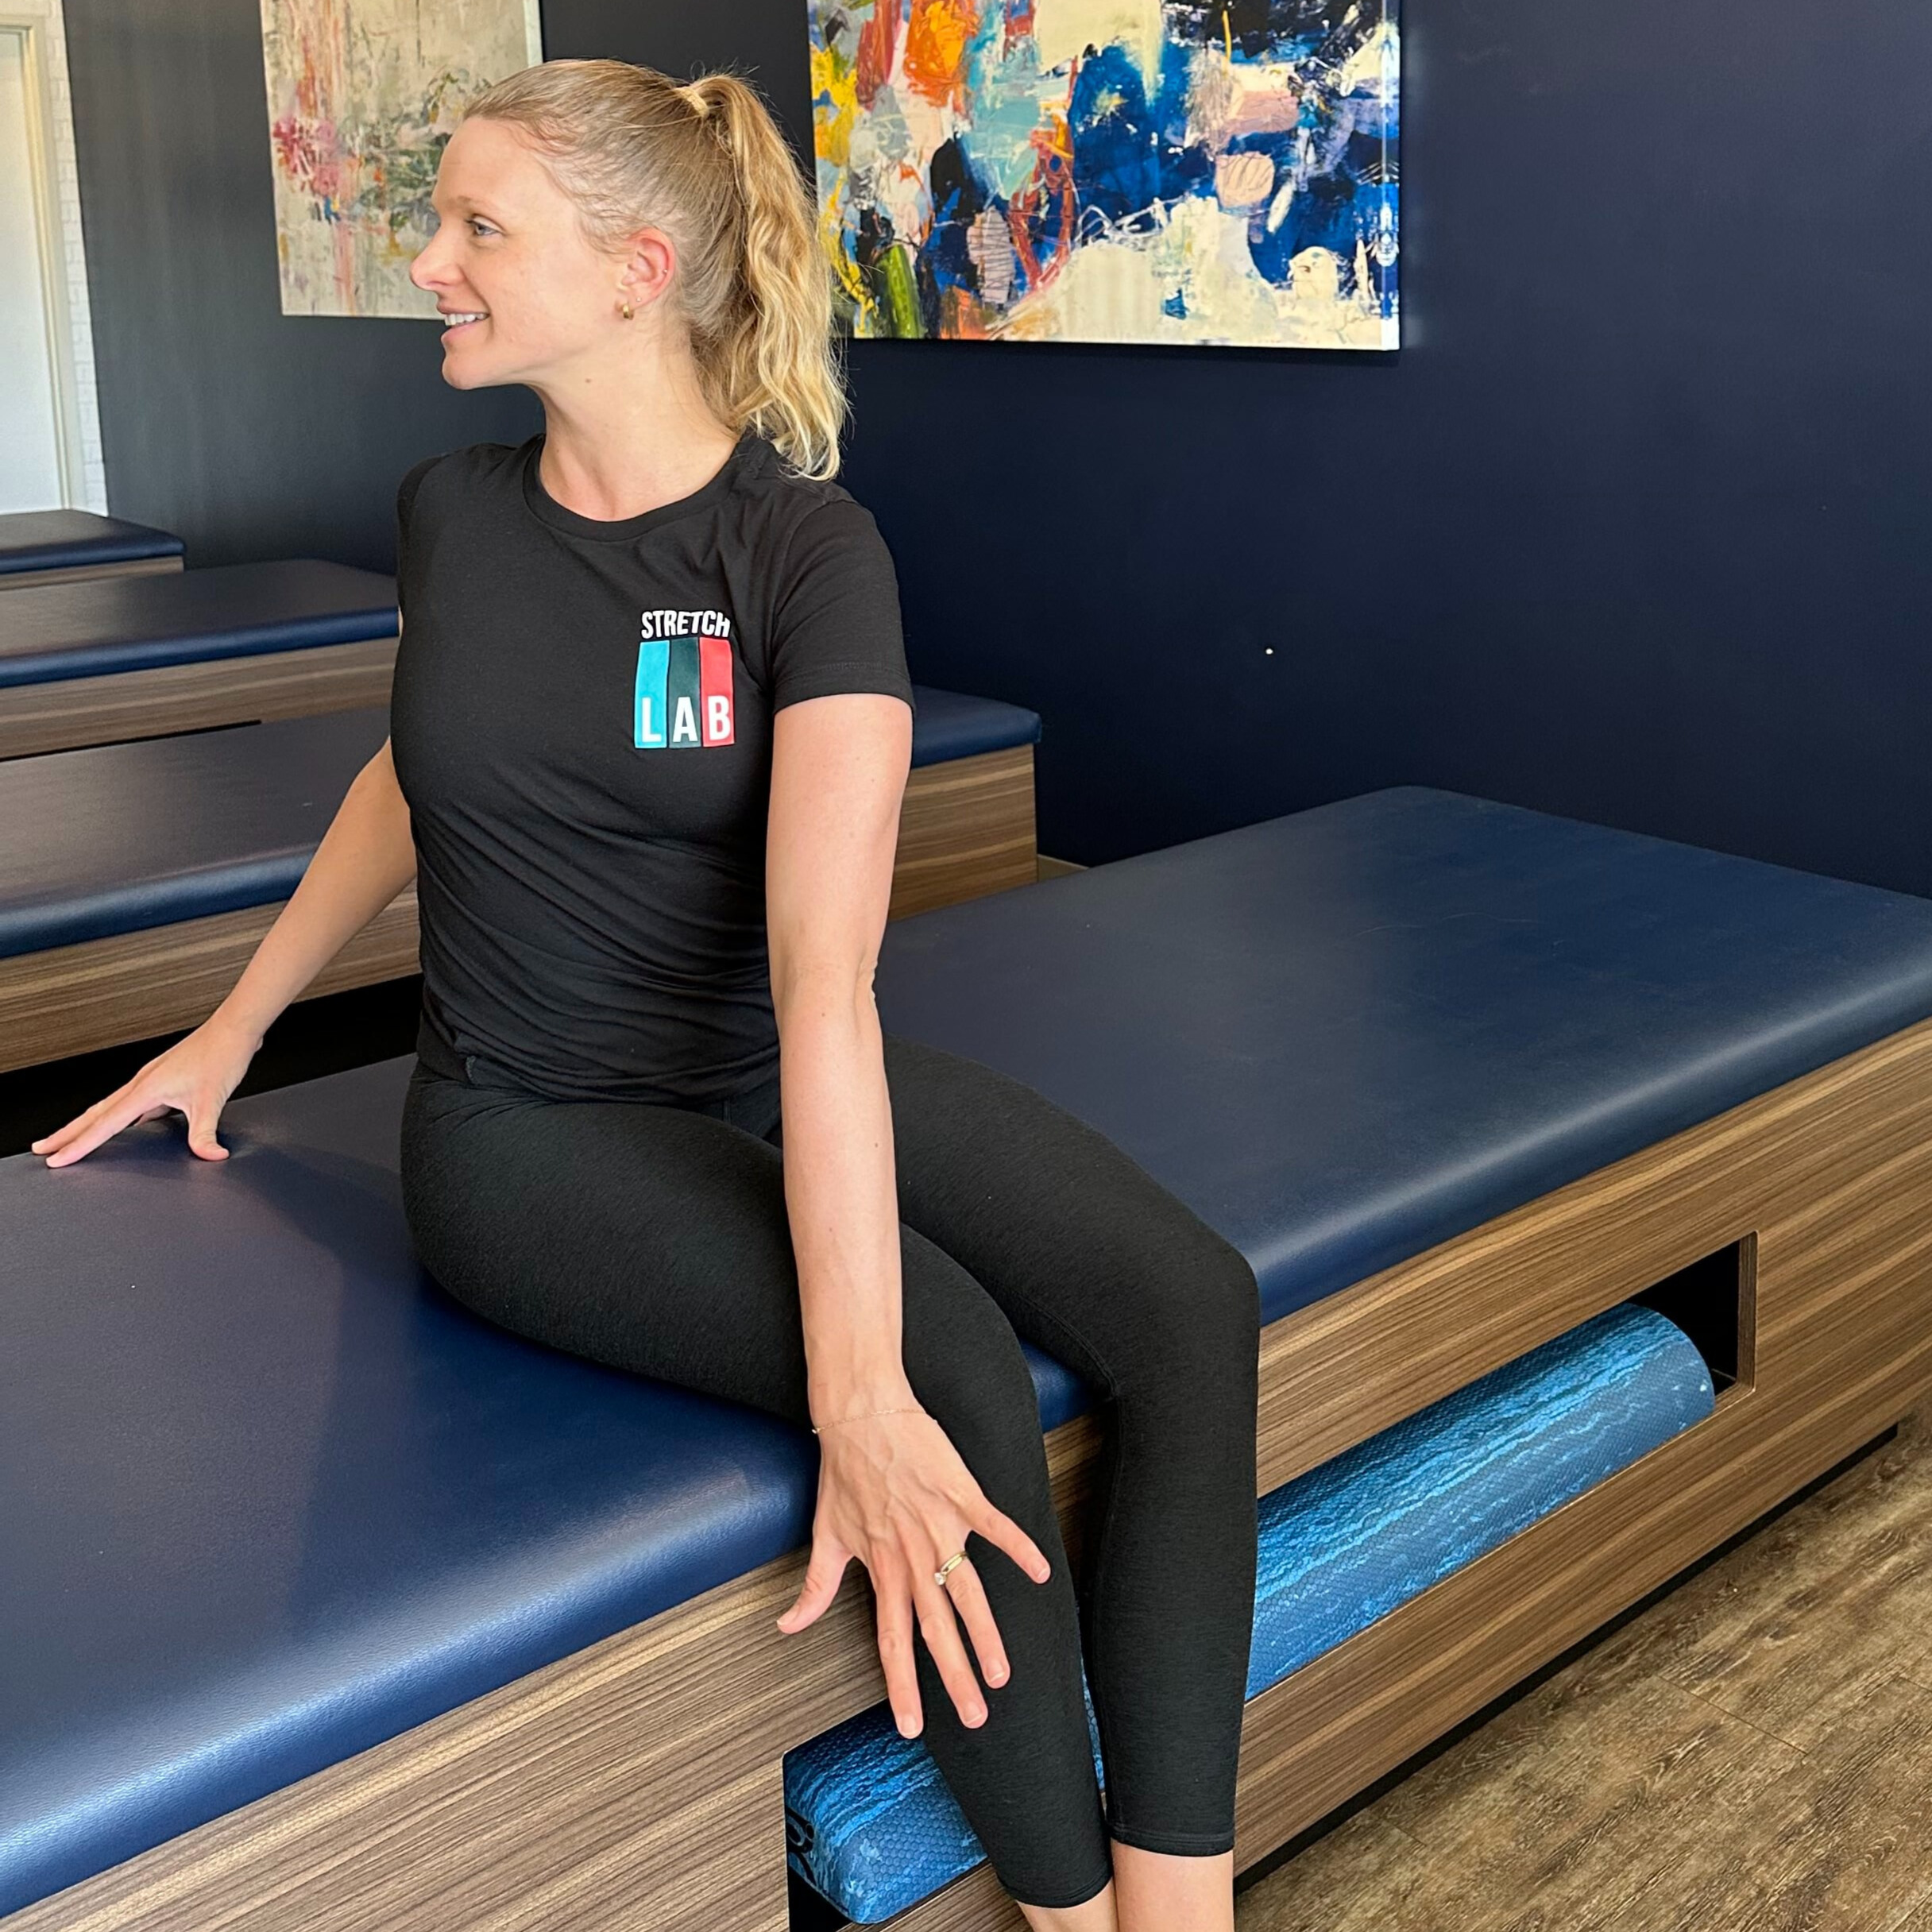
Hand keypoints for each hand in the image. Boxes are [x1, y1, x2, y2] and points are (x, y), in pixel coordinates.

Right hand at [31, 1013, 261, 1167]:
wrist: (234, 1029)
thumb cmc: (221, 1054)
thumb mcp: (213, 1100)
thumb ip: (205, 1132)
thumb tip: (209, 1155)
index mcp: (145, 1088)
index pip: (103, 1124)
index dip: (79, 1145)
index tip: (57, 1160)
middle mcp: (142, 1082)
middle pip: (95, 1113)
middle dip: (67, 1133)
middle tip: (43, 1149)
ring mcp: (151, 1080)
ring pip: (110, 1107)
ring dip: (88, 1124)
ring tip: (71, 1139)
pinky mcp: (163, 1079)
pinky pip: (132, 1103)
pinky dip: (119, 1116)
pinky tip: (127, 1126)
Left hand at [775, 1404, 1053, 1737]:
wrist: (860, 1414)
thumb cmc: (843, 1471)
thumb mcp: (824, 1534)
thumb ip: (814, 1588)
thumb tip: (787, 1626)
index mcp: (881, 1570)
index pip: (892, 1641)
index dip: (902, 1686)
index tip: (913, 1727)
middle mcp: (911, 1557)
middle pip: (936, 1628)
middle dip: (956, 1676)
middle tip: (976, 1717)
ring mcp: (938, 1526)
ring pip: (967, 1590)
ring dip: (985, 1633)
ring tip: (1001, 1671)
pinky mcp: (960, 1494)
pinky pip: (993, 1526)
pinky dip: (1018, 1547)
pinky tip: (1041, 1572)